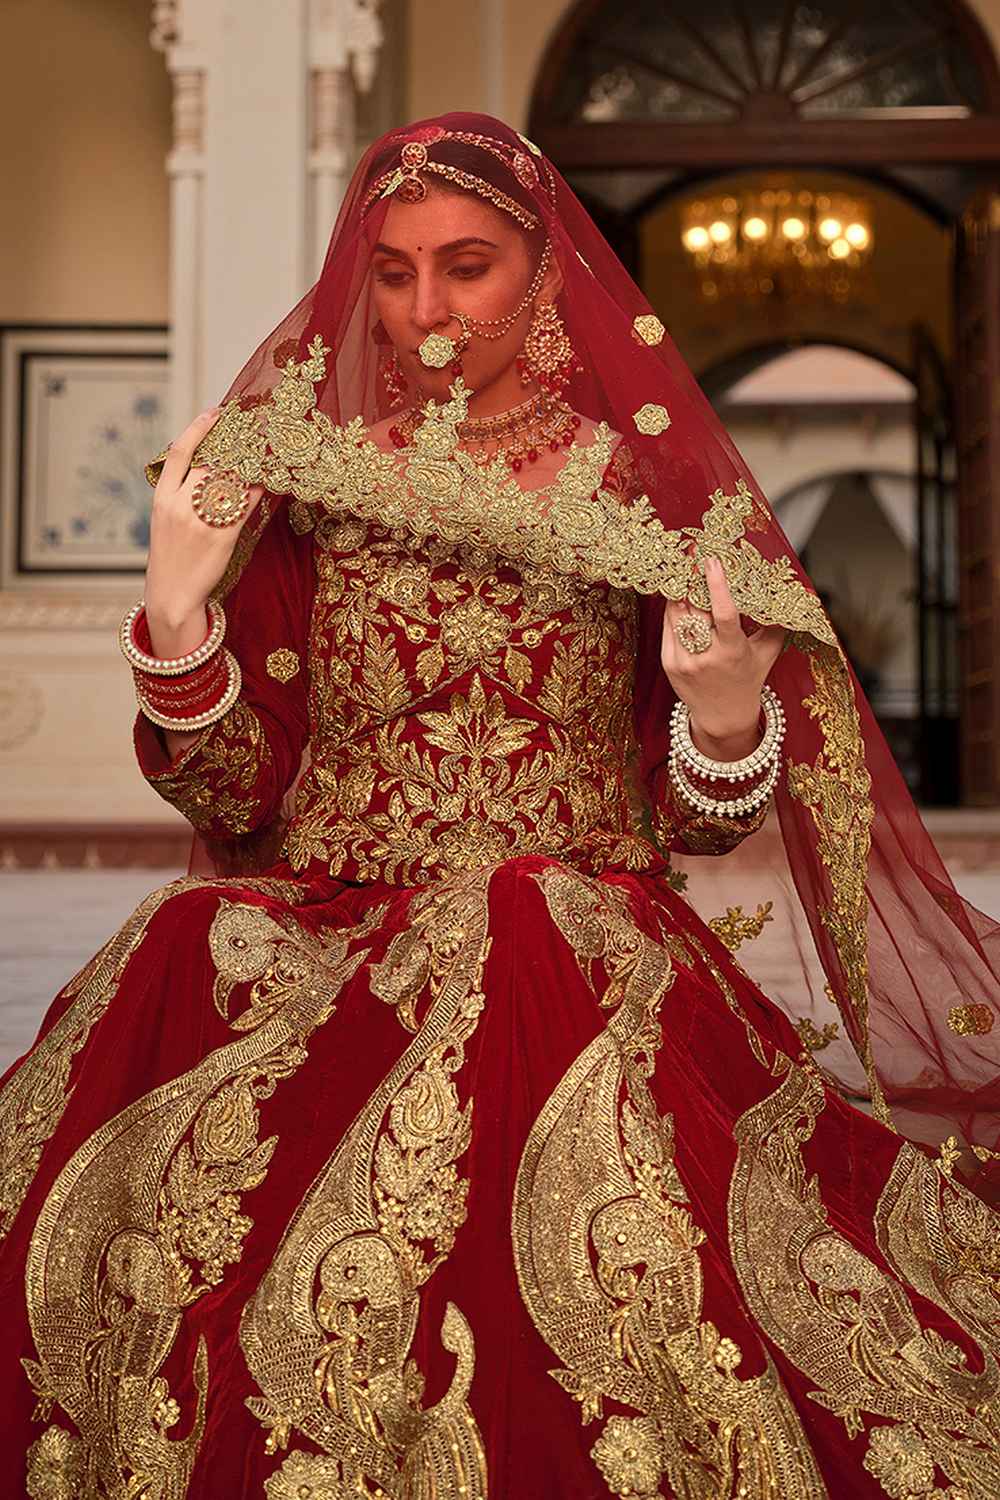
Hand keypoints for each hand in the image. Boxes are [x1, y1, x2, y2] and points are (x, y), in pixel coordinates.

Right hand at [144, 408, 263, 643]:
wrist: (172, 596)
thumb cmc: (170, 559)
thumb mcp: (165, 522)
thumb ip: (179, 495)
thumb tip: (206, 471)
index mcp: (162, 499)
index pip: (178, 453)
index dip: (197, 429)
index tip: (215, 412)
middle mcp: (181, 505)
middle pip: (211, 463)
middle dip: (234, 444)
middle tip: (254, 428)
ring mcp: (202, 520)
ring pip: (231, 480)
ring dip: (251, 463)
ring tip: (267, 449)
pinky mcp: (224, 536)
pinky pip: (247, 504)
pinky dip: (260, 488)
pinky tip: (271, 478)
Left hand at [661, 554, 785, 758]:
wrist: (722, 716)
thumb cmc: (749, 678)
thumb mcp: (768, 652)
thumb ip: (777, 623)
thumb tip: (793, 592)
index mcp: (733, 651)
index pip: (724, 613)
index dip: (716, 585)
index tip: (711, 560)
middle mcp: (706, 656)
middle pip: (696, 608)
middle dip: (694, 580)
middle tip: (695, 555)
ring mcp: (684, 660)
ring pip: (677, 614)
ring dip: (681, 590)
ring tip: (686, 569)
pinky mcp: (668, 663)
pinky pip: (668, 626)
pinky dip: (673, 608)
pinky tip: (680, 595)